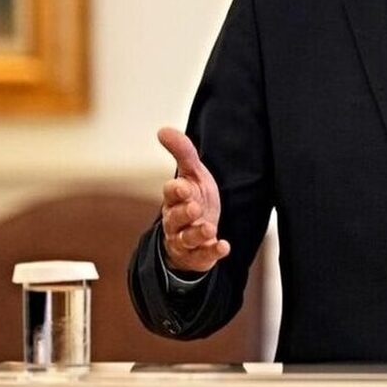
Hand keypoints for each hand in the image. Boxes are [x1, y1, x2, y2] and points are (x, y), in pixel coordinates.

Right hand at [157, 127, 228, 272]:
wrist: (196, 235)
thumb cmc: (192, 201)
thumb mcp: (193, 175)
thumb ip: (183, 152)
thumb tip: (163, 130)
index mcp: (175, 199)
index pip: (171, 193)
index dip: (176, 190)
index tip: (183, 186)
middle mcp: (176, 220)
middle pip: (175, 217)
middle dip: (184, 213)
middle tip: (195, 207)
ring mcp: (185, 240)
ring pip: (186, 238)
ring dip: (198, 233)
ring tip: (209, 229)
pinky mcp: (198, 256)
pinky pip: (202, 256)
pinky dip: (212, 252)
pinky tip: (223, 246)